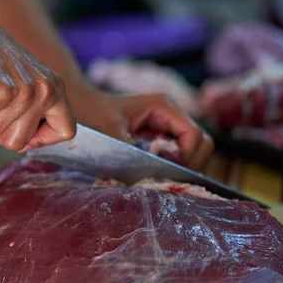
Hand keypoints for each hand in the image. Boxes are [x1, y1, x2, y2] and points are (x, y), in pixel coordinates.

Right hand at [0, 11, 75, 151]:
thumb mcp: (23, 79)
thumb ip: (31, 108)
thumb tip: (27, 142)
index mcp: (54, 87)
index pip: (66, 131)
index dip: (43, 140)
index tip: (24, 136)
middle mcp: (44, 90)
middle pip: (21, 141)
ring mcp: (24, 93)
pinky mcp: (0, 94)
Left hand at [70, 87, 213, 169]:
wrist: (80, 108)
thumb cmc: (92, 116)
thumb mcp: (110, 134)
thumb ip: (132, 150)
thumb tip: (154, 170)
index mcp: (163, 106)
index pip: (194, 136)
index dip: (187, 158)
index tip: (167, 172)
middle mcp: (172, 113)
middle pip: (202, 142)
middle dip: (190, 163)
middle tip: (166, 176)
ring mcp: (169, 124)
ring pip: (194, 149)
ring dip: (181, 165)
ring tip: (158, 173)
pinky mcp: (163, 135)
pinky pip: (180, 153)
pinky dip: (172, 165)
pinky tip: (153, 169)